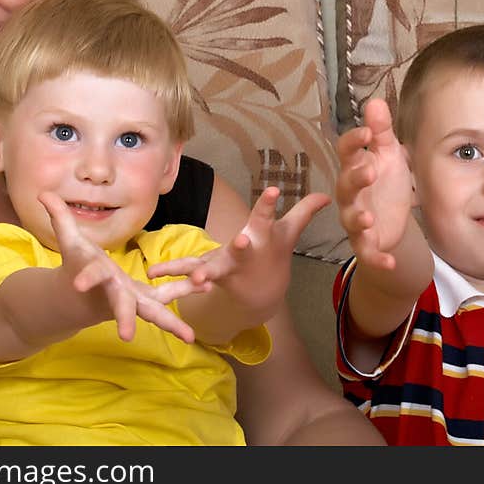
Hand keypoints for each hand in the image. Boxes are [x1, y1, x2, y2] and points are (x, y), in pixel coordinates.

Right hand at [39, 192, 209, 343]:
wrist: (80, 299)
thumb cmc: (77, 266)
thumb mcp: (69, 241)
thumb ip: (60, 218)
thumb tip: (43, 193)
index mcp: (97, 278)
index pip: (90, 277)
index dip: (86, 279)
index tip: (79, 285)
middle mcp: (115, 293)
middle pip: (120, 306)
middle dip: (123, 319)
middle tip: (126, 337)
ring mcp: (133, 300)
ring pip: (152, 312)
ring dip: (171, 323)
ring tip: (189, 336)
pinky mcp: (146, 300)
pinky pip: (167, 297)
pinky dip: (185, 290)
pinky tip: (207, 285)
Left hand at [147, 187, 329, 320]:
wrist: (262, 294)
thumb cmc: (274, 254)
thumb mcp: (289, 232)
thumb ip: (304, 211)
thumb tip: (328, 195)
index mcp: (263, 237)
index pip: (267, 216)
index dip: (269, 204)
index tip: (272, 189)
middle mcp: (246, 252)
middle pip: (243, 247)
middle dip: (242, 246)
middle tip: (242, 240)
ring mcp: (228, 266)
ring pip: (215, 268)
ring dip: (206, 273)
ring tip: (198, 280)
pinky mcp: (210, 274)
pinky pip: (189, 273)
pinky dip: (175, 274)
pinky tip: (155, 271)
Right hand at [335, 98, 414, 270]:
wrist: (394, 220)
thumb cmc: (386, 183)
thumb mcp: (388, 154)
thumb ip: (382, 131)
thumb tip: (375, 101)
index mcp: (356, 167)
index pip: (347, 151)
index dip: (353, 141)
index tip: (366, 131)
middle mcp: (351, 194)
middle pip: (346, 185)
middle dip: (355, 178)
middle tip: (369, 170)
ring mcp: (356, 219)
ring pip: (350, 218)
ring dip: (357, 218)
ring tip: (367, 218)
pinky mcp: (366, 243)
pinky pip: (368, 252)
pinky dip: (377, 258)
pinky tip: (389, 261)